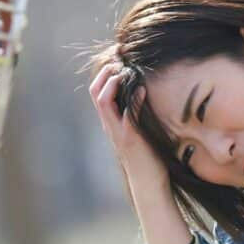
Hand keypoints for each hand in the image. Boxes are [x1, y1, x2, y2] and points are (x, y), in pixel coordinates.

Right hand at [88, 63, 167, 189]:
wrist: (148, 183)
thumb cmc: (146, 157)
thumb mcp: (136, 132)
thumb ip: (133, 115)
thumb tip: (142, 93)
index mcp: (110, 122)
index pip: (96, 92)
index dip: (103, 74)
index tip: (116, 60)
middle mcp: (109, 125)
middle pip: (95, 93)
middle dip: (105, 73)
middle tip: (119, 61)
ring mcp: (118, 132)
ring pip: (104, 102)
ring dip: (113, 83)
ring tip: (125, 71)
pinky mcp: (130, 139)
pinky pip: (128, 116)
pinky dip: (135, 100)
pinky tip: (143, 90)